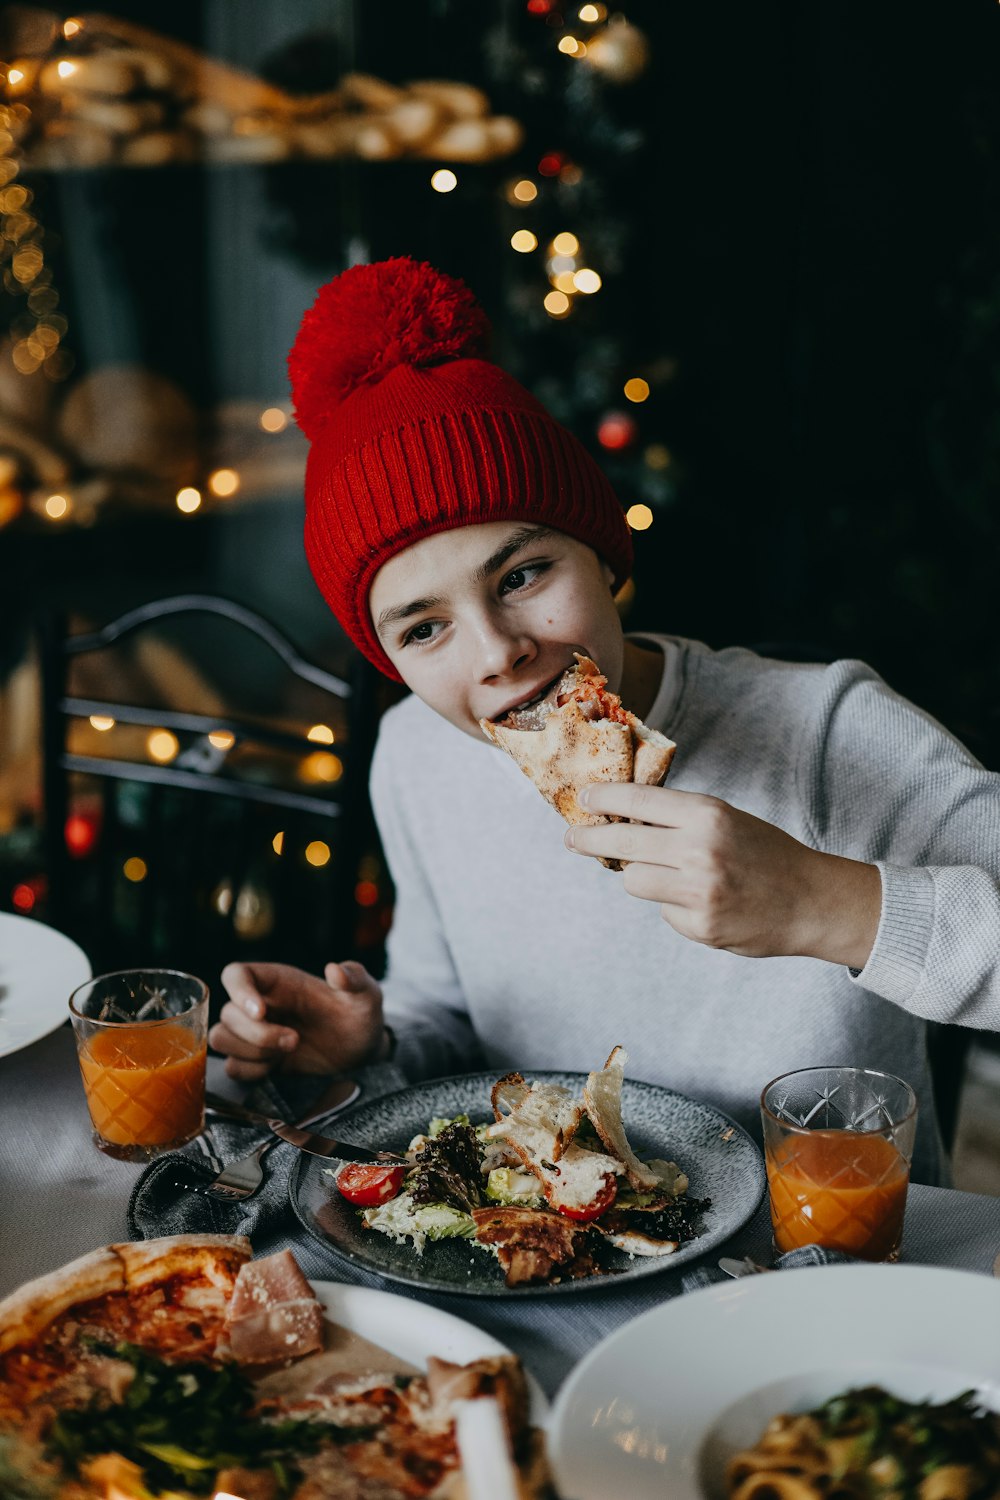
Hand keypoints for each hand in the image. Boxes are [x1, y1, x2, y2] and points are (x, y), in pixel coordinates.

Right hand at [208, 960, 388, 1081]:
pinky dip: (251, 1071)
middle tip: (294, 1040)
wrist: (361, 1052)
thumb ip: (355, 977)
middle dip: (257, 1033)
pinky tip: (278, 1067)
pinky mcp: (257, 1060)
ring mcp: (255, 1033)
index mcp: (278, 981)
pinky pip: (232, 1067)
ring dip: (251, 1051)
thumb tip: (335, 969)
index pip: (236, 974)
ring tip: (287, 1052)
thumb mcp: (366, 994)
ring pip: (221, 1038)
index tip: (262, 1011)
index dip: (239, 991)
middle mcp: (260, 1005)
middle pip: (227, 1013)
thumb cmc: (359, 1015)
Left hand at [565, 784, 880, 968]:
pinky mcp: (699, 925)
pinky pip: (662, 910)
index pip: (637, 800)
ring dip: (642, 877)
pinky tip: (705, 903)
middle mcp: (699, 850)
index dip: (603, 798)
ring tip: (671, 876)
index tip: (584, 799)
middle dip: (588, 839)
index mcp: (707, 815)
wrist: (811, 901)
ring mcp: (698, 891)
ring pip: (632, 881)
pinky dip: (675, 906)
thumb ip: (678, 819)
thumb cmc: (765, 854)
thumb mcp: (726, 820)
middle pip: (620, 843)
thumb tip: (618, 819)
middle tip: (572, 838)